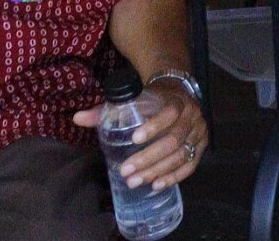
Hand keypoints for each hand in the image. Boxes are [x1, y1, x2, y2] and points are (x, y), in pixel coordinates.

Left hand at [73, 80, 205, 191]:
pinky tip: (157, 185)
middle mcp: (192, 115)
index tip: (134, 139)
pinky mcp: (201, 146)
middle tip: (126, 171)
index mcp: (177, 100)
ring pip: (181, 155)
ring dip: (158, 171)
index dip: (155, 126)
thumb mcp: (131, 99)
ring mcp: (199, 132)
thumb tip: (77, 118)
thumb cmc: (151, 99)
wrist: (178, 93)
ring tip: (136, 182)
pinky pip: (191, 165)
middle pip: (174, 140)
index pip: (170, 112)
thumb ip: (106, 110)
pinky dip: (174, 177)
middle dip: (149, 158)